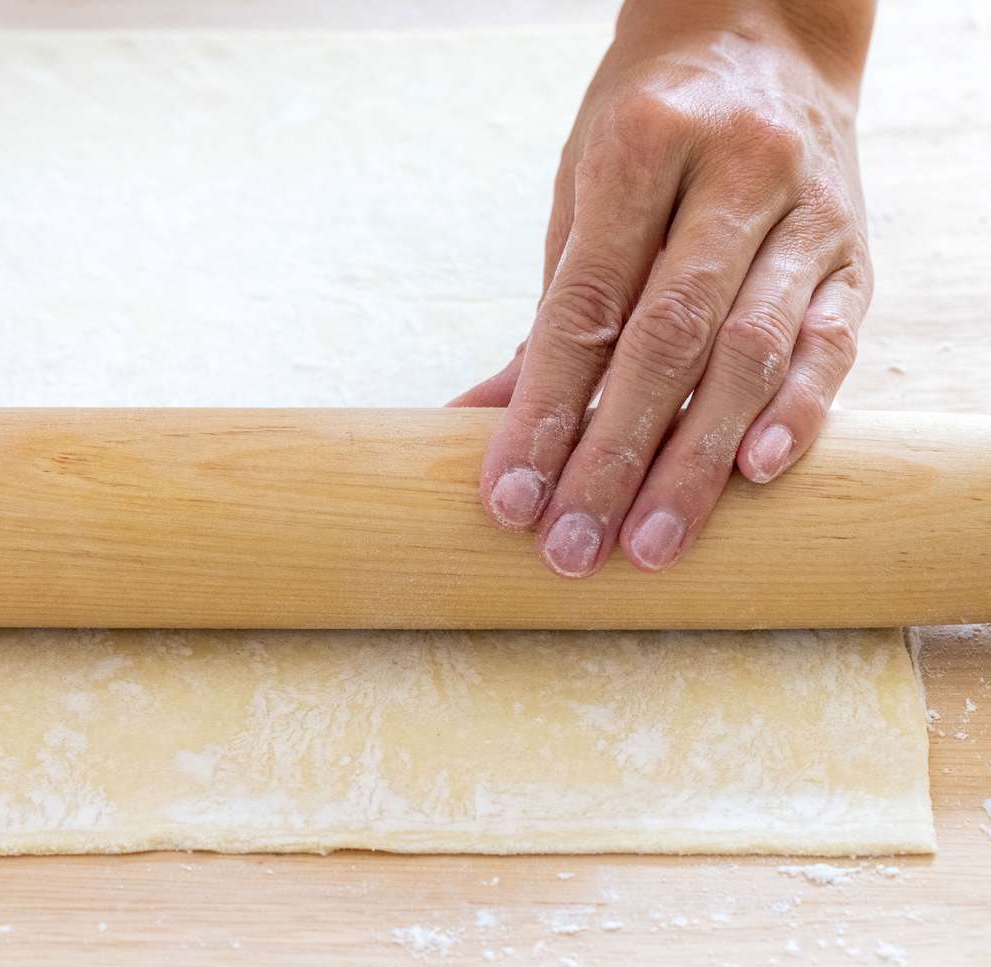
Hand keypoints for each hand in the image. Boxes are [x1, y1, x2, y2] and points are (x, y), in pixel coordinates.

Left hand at [452, 0, 873, 577]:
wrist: (765, 33)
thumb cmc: (647, 126)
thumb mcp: (580, 190)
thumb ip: (551, 310)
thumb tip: (478, 420)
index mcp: (643, 144)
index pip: (585, 306)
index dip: (544, 410)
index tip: (509, 496)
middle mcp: (734, 172)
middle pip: (665, 340)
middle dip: (612, 457)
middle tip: (571, 547)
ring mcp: (806, 212)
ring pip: (749, 352)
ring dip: (696, 461)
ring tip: (651, 544)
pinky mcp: (854, 253)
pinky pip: (829, 343)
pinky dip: (795, 413)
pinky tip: (754, 475)